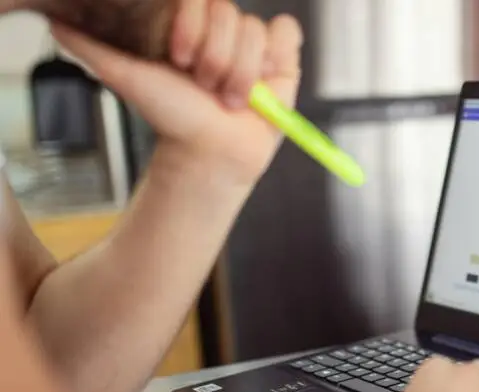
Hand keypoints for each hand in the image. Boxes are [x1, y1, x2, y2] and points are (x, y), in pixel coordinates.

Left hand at [50, 0, 301, 186]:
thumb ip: (93, 49)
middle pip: (231, 14)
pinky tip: (265, 80)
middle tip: (206, 88)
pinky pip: (287, 33)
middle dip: (216, 58)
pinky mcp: (283, 60)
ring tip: (231, 99)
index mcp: (190, 23)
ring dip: (242, 72)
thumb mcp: (127, 78)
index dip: (193, 26)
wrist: (209, 153)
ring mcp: (254, 44)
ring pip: (256, 31)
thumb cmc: (172, 118)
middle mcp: (222, 30)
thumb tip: (55, 23)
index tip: (180, 60)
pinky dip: (277, 54)